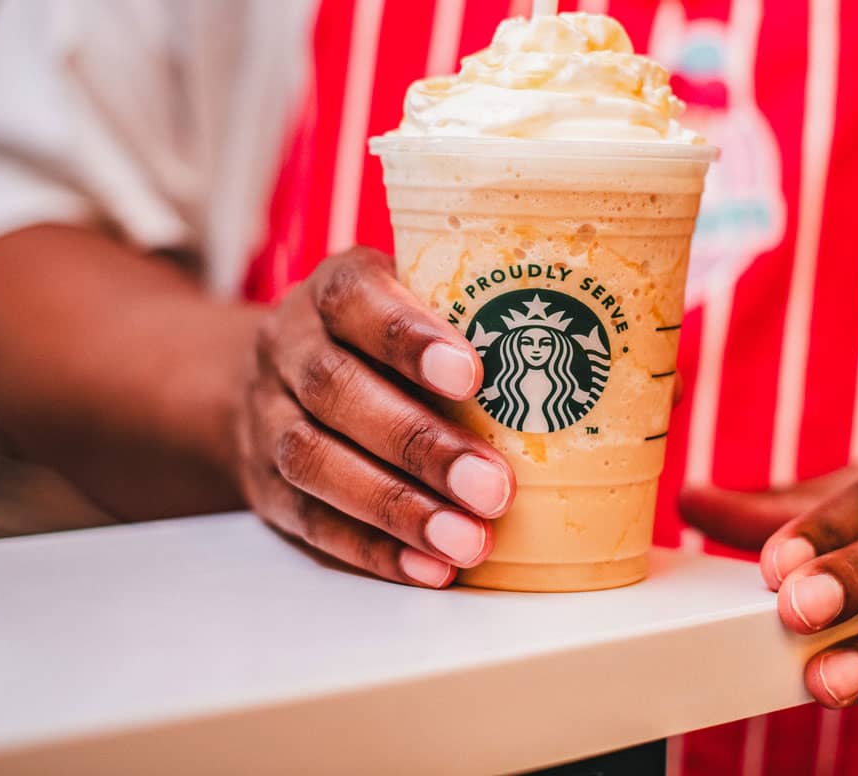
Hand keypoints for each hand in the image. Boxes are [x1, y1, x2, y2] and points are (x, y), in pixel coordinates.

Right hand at [235, 246, 515, 587]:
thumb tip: (593, 374)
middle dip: (417, 444)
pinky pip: (309, 521)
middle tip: (493, 488)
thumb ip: (477, 320)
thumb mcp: (420, 300)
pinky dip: (373, 549)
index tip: (471, 374)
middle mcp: (288, 346)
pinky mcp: (263, 485)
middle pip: (335, 390)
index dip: (408, 337)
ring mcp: (265, 416)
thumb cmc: (387, 339)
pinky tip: (430, 566)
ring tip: (468, 540)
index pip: (356, 299)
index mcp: (333, 290)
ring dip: (396, 507)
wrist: (281, 373)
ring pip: (313, 460)